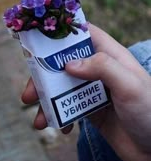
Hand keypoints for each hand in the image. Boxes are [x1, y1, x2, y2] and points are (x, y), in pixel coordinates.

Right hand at [22, 24, 150, 160]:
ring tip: (39, 119)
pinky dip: (59, 116)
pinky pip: (68, 107)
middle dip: (44, 76)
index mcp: (109, 55)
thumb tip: (68, 65)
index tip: (40, 38)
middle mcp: (98, 69)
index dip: (63, 33)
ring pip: (62, 87)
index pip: (84, 34)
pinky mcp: (89, 108)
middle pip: (64, 63)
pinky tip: (61, 128)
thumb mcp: (130, 85)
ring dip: (47, 101)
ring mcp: (92, 89)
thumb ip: (102, 67)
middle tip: (30, 92)